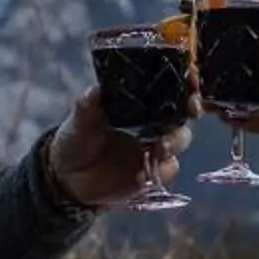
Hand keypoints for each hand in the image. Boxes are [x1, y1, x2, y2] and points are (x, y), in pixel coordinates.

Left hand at [47, 86, 190, 206]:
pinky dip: (161, 170)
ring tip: (158, 149)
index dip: (185, 82)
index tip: (190, 80)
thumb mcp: (79, 120)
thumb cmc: (76, 140)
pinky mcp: (154, 172)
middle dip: (189, 109)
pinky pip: (168, 169)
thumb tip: (96, 90)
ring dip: (174, 141)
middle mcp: (152, 121)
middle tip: (188, 110)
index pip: (168, 87)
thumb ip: (88, 106)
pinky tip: (142, 173)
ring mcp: (155, 146)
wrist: (68, 178)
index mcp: (138, 101)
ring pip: (180, 139)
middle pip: (182, 111)